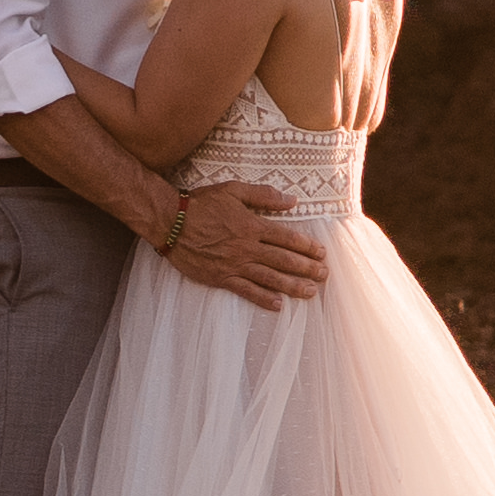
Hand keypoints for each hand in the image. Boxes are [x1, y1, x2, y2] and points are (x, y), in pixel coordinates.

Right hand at [162, 178, 327, 309]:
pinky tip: (278, 305)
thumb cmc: (201, 203)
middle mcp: (247, 248)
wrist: (169, 222)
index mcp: (252, 226)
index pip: (287, 238)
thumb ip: (263, 195)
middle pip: (283, 260)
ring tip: (311, 292)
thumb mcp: (233, 190)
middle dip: (307, 268)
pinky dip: (263, 298)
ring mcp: (234, 265)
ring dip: (292, 286)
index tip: (322, 253)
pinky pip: (246, 291)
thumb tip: (292, 200)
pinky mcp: (221, 278)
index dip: (307, 246)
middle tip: (325, 275)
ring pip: (270, 278)